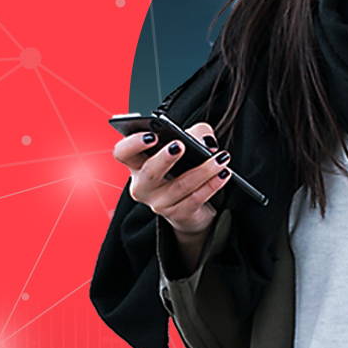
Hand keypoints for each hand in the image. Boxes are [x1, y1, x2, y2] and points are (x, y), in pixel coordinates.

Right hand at [112, 121, 229, 241]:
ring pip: (180, 186)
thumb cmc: (184, 168)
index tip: (152, 135)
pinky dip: (212, 185)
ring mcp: (158, 203)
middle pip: (149, 173)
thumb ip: (195, 133)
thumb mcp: (187, 144)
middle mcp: (143, 185)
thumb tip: (205, 141)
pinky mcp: (178, 215)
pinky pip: (196, 199)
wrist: (192, 206)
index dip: (133, 144)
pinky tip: (224, 174)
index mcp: (137, 164)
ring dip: (203, 170)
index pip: (122, 153)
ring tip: (221, 158)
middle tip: (180, 145)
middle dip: (165, 158)